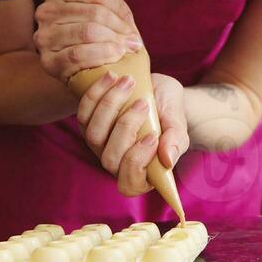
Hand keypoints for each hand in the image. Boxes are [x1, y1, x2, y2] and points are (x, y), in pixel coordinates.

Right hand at [33, 0, 142, 82]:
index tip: (129, 20)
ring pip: (87, 33)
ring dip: (113, 42)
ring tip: (126, 48)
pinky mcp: (48, 61)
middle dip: (119, 27)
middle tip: (133, 40)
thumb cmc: (100, 28)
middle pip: (94, 13)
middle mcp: (45, 11)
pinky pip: (78, 55)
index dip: (118, 7)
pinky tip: (113, 58)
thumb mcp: (107, 2)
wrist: (88, 65)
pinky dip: (102, 56)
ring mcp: (44, 37)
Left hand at [76, 72, 189, 196]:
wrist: (158, 90)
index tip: (153, 136)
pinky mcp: (88, 123)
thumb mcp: (178, 123)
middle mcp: (117, 162)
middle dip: (125, 129)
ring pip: (94, 136)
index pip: (130, 184)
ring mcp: (100, 144)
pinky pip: (84, 113)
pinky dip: (97, 94)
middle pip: (109, 159)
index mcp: (142, 171)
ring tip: (129, 83)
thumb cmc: (171, 111)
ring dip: (110, 107)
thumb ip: (176, 140)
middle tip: (144, 103)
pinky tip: (112, 77)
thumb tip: (168, 160)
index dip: (137, 163)